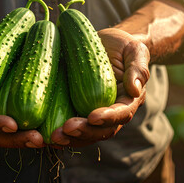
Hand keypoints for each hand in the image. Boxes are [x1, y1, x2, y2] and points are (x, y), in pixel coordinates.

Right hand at [0, 31, 44, 147]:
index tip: (12, 124)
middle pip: (0, 135)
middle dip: (18, 140)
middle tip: (37, 140)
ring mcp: (1, 113)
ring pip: (15, 134)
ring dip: (31, 139)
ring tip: (50, 140)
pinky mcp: (16, 108)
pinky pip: (27, 121)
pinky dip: (41, 128)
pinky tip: (58, 130)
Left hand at [50, 28, 149, 146]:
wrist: (106, 45)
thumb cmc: (122, 45)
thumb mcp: (134, 50)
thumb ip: (138, 68)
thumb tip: (135, 89)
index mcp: (128, 100)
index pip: (121, 114)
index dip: (107, 118)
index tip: (92, 116)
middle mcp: (112, 113)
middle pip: (101, 130)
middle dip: (84, 132)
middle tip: (66, 129)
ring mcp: (93, 114)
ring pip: (85, 134)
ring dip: (69, 138)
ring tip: (53, 137)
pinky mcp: (78, 110)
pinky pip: (71, 128)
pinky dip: (61, 134)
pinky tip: (45, 135)